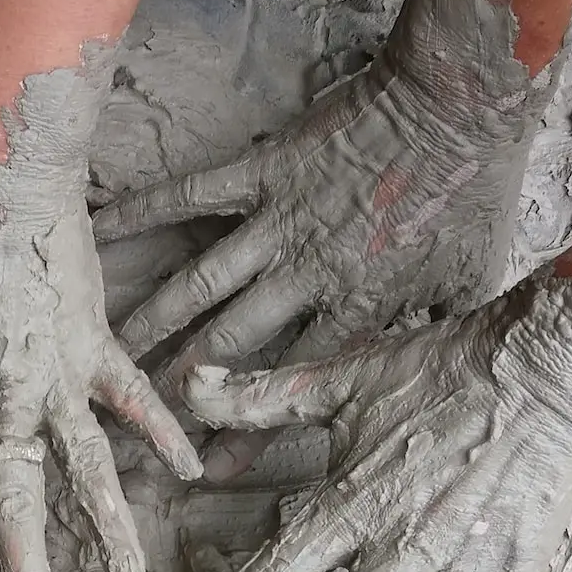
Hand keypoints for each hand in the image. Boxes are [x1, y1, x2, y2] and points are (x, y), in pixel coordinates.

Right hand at [92, 0, 546, 479]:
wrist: (461, 100)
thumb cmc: (475, 191)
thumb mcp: (472, 283)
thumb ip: (432, 331)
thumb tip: (418, 374)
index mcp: (356, 307)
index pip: (291, 385)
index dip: (247, 432)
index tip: (205, 471)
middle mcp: (306, 273)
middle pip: (230, 344)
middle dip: (180, 387)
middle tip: (137, 419)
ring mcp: (279, 220)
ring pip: (200, 284)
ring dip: (152, 322)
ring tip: (109, 353)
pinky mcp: (261, 169)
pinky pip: (190, 195)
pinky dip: (141, 212)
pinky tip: (96, 231)